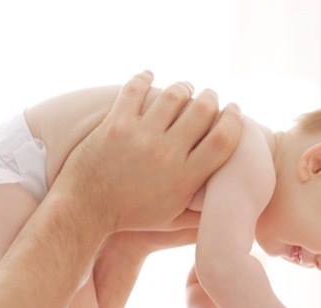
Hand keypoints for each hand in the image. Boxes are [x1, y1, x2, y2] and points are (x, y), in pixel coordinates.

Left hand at [48, 71, 242, 236]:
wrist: (86, 209)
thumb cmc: (132, 217)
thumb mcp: (172, 219)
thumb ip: (200, 207)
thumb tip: (227, 198)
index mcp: (186, 177)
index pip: (223, 139)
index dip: (233, 120)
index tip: (234, 111)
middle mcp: (167, 153)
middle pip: (202, 111)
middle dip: (211, 98)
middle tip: (211, 96)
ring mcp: (141, 136)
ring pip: (173, 96)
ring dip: (184, 87)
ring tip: (186, 88)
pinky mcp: (116, 124)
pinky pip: (134, 90)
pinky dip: (143, 79)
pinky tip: (149, 76)